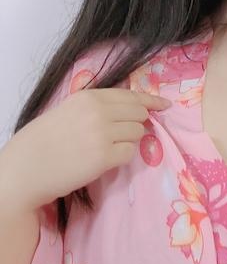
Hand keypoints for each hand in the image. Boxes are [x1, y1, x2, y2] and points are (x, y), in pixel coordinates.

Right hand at [0, 89, 171, 213]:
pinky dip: (122, 156)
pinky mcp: (104, 156)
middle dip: (137, 123)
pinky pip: (129, 152)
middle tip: (123, 133)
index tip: (165, 104)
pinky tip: (104, 160)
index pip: (131, 95)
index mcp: (90, 97)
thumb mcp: (70, 109)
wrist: (25, 168)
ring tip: (106, 147)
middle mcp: (99, 111)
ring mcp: (103, 133)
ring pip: (137, 132)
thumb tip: (131, 109)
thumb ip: (97, 106)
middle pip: (139, 113)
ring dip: (129, 140)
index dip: (151, 100)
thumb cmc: (45, 140)